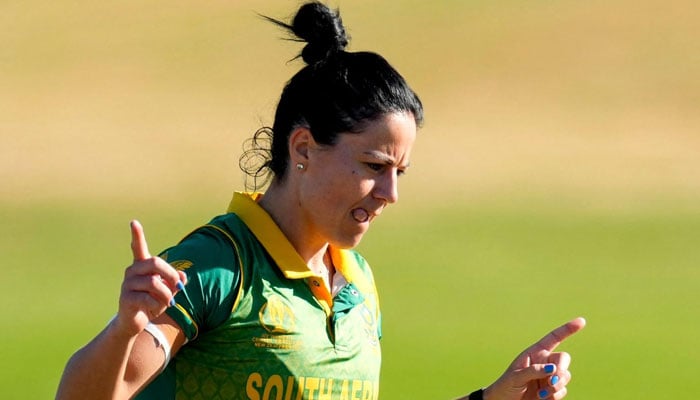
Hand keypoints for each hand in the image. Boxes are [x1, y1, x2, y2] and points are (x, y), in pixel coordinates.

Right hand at [113, 220, 186, 336]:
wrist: (135, 323)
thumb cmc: (152, 302)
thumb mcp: (168, 291)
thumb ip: (176, 282)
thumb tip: (183, 276)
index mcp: (141, 266)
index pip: (138, 247)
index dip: (136, 235)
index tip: (133, 222)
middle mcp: (132, 271)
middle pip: (155, 262)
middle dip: (171, 274)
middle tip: (179, 287)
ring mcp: (127, 284)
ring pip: (154, 283)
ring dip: (167, 295)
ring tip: (168, 303)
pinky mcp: (125, 298)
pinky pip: (148, 299)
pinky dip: (158, 305)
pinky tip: (155, 310)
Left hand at [484, 317, 585, 399]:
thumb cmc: (506, 385)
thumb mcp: (516, 376)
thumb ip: (534, 371)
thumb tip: (552, 369)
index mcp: (535, 353)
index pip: (554, 338)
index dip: (567, 329)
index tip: (582, 321)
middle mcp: (545, 362)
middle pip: (563, 359)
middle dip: (561, 369)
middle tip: (552, 381)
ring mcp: (549, 376)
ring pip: (565, 376)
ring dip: (557, 385)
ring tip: (543, 394)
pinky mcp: (552, 390)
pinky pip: (562, 390)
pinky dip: (555, 395)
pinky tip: (543, 398)